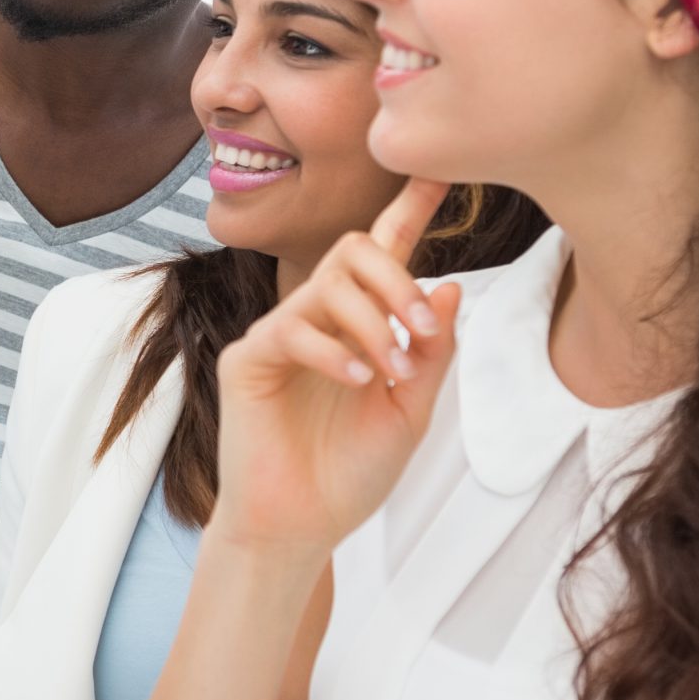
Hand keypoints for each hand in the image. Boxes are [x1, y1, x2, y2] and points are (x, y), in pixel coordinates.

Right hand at [210, 178, 460, 556]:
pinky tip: (357, 381)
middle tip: (425, 330)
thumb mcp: (411, 412)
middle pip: (352, 252)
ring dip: (374, 322)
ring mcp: (279, 336)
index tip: (440, 170)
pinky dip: (333, 350)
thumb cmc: (349, 473)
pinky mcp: (249, 360)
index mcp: (360, 328)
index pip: (384, 256)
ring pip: (326, 285)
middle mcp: (318, 320)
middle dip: (396, 280)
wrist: (300, 528)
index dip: (410, 210)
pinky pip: (290, 328)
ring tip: (393, 371)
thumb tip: (449, 285)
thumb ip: (430, 353)